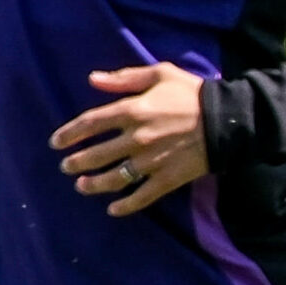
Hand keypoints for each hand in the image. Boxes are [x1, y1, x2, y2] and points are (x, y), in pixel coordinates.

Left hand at [50, 62, 208, 216]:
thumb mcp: (159, 74)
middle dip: (77, 162)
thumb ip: (124, 78)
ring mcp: (152, 161)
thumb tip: (92, 79)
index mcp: (133, 110)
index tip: (55, 142)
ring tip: (81, 187)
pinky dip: (126, 206)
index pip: (91, 123)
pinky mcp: (169, 178)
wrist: (229, 119)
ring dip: (94, 185)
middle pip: (97, 154)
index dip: (70, 133)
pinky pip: (143, 196)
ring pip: (115, 178)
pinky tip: (112, 210)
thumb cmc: (193, 93)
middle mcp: (137, 138)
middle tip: (65, 167)